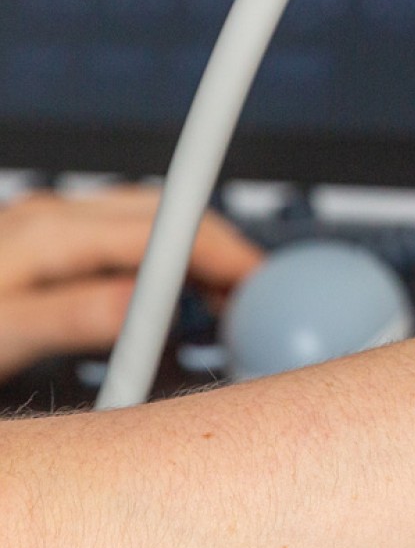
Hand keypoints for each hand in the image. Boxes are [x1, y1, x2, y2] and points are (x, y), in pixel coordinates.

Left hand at [0, 187, 262, 381]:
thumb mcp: (4, 333)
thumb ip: (73, 317)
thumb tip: (147, 306)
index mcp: (48, 232)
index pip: (166, 228)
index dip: (223, 252)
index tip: (257, 282)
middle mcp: (52, 215)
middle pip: (166, 214)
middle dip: (220, 250)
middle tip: (250, 298)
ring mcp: (48, 223)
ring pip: (148, 220)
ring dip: (194, 254)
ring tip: (219, 299)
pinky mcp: (44, 240)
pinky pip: (124, 232)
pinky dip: (162, 258)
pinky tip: (166, 291)